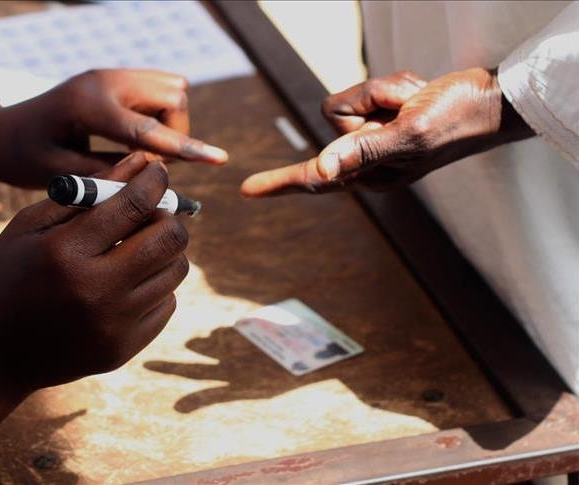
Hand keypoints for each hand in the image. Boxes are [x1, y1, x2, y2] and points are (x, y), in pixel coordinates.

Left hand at [0, 69, 227, 188]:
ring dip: (171, 122)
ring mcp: (109, 74)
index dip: (186, 148)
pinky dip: (161, 114)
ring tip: (146, 152)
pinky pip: (158, 87)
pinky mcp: (113, 79)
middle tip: (153, 166)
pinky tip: (140, 138)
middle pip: (172, 96)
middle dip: (176, 134)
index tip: (218, 161)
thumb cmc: (24, 158)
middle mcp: (103, 80)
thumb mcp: (63, 177)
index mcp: (87, 106)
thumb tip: (157, 182)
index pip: (148, 129)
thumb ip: (112, 178)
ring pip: (171, 87)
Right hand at [0, 153, 189, 402]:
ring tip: (138, 246)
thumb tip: (141, 163)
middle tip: (152, 212)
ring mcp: (114, 325)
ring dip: (164, 250)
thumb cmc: (5, 279)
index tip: (156, 172)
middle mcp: (95, 290)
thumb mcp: (29, 226)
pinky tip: (128, 281)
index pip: (134, 204)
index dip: (154, 180)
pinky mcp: (124, 349)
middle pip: (169, 238)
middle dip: (167, 215)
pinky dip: (156, 285)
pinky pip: (167, 303)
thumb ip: (85, 192)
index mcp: (65, 252)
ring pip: (176, 271)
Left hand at [240, 68, 533, 195]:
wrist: (490, 99)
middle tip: (409, 106)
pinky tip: (417, 94)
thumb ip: (366, 150)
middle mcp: (366, 159)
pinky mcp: (380, 118)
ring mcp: (373, 138)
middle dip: (371, 101)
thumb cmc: (457, 120)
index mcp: (371, 174)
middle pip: (335, 121)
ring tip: (415, 101)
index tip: (247, 190)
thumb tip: (325, 170)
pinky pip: (367, 90)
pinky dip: (392, 84)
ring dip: (384, 91)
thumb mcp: (411, 134)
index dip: (280, 182)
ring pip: (351, 100)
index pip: (316, 177)